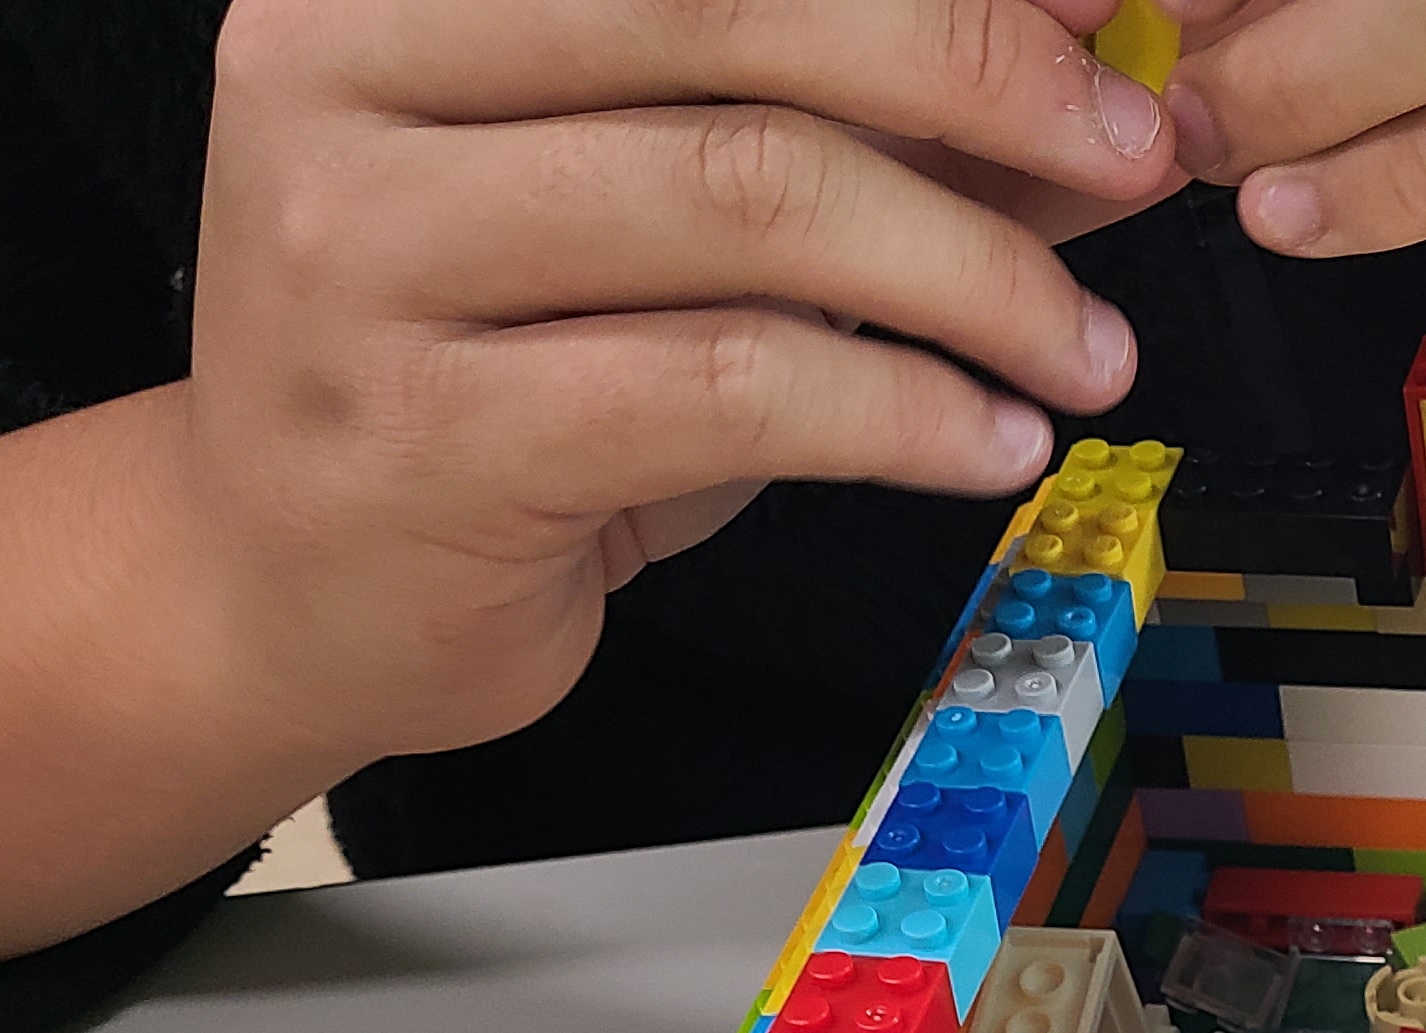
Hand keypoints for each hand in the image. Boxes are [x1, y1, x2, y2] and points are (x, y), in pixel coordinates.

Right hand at [183, 0, 1184, 762]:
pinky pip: (734, 386)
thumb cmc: (506, 373)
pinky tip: (991, 439)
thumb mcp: (673, 208)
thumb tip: (1085, 58)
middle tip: (1131, 154)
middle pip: (731, 10)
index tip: (1105, 16)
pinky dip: (905, 410)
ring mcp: (360, 252)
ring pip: (751, 196)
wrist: (294, 582)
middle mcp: (348, 74)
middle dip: (979, 77)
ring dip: (977, 273)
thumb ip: (844, 118)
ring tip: (1087, 349)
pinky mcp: (426, 435)